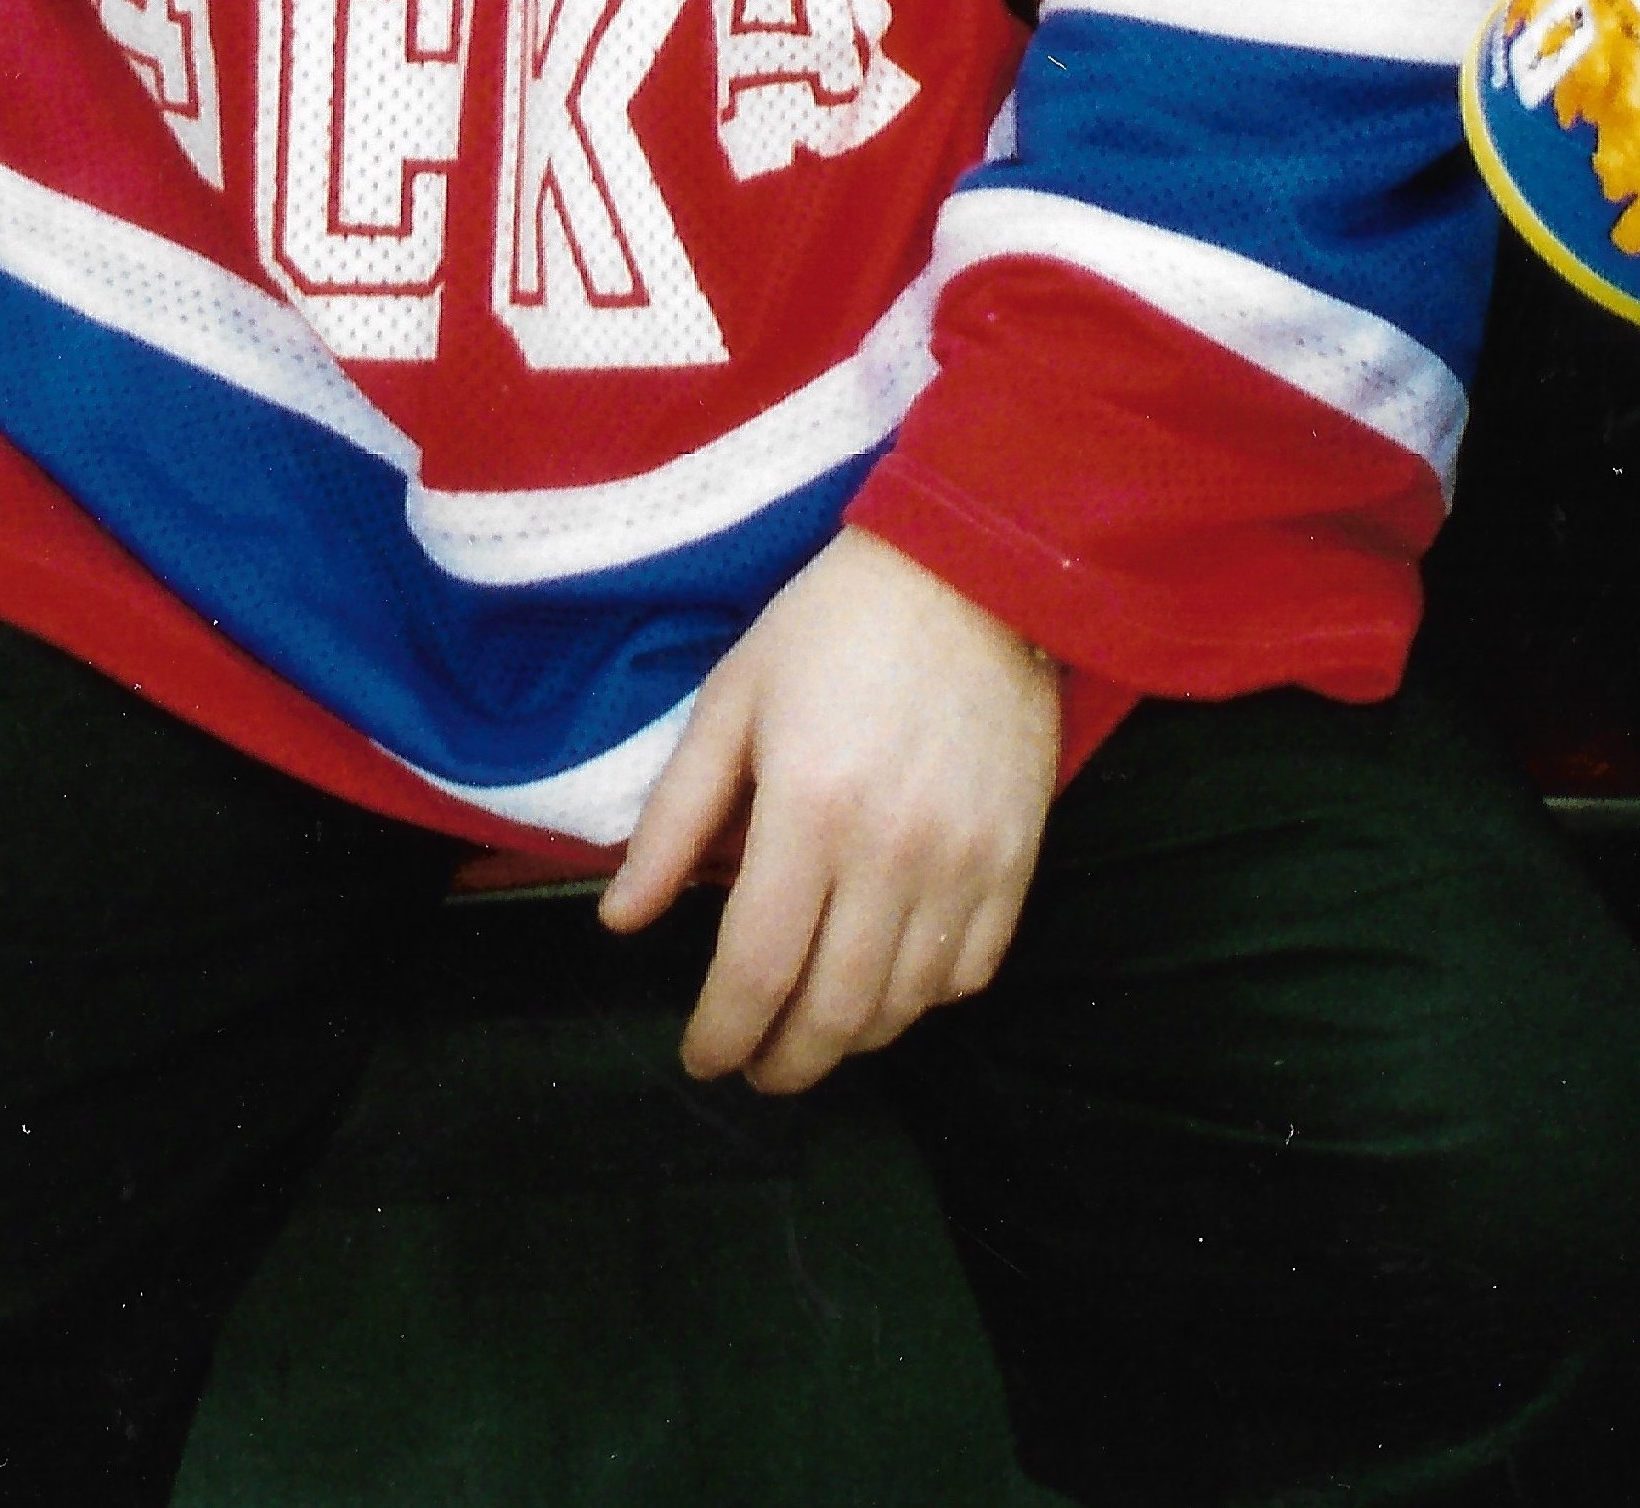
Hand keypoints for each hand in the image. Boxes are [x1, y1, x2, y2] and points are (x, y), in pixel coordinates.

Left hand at [597, 530, 1061, 1093]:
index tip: (703, 1058)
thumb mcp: (729, 704)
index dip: (722, 1034)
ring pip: (904, 1006)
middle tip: (754, 1067)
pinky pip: (970, 971)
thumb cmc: (830, 630)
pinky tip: (887, 988)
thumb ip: (673, 821)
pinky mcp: (1018, 858)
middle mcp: (893, 854)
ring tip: (812, 1033)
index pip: (756, 970)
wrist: (970, 572)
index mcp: (809, 813)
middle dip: (784, 1062)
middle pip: (834, 1011)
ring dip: (850, 1040)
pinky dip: (923, 1000)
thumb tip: (621, 921)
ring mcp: (966, 862)